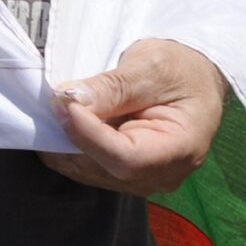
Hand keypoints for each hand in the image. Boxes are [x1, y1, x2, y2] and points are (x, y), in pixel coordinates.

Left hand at [42, 37, 228, 195]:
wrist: (192, 79)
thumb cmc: (179, 69)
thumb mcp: (151, 66)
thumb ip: (113, 86)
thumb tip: (70, 98)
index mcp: (182, 148)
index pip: (127, 157)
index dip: (89, 134)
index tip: (63, 103)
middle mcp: (163, 174)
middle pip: (104, 167)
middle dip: (72, 136)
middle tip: (54, 100)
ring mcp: (142, 178)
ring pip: (89, 171)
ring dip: (65, 141)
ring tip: (60, 107)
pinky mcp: (123, 172)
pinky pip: (87, 166)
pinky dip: (69, 144)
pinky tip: (67, 119)